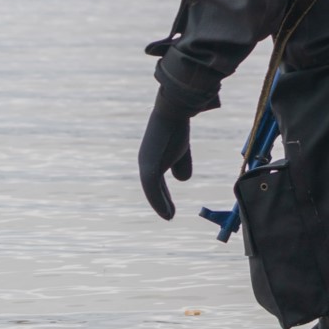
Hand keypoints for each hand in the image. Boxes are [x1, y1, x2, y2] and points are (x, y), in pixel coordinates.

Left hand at [138, 92, 194, 219]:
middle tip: (169, 215)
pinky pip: (153, 189)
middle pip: (153, 188)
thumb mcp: (181, 148)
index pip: (155, 181)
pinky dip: (160, 202)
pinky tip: (167, 213)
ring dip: (161, 205)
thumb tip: (182, 180)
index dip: (163, 194)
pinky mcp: (150, 167)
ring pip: (152, 191)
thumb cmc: (177, 126)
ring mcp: (146, 165)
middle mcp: (145, 163)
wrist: (173, 112)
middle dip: (161, 201)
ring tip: (169, 217)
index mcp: (151, 158)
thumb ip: (181, 164)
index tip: (170, 206)